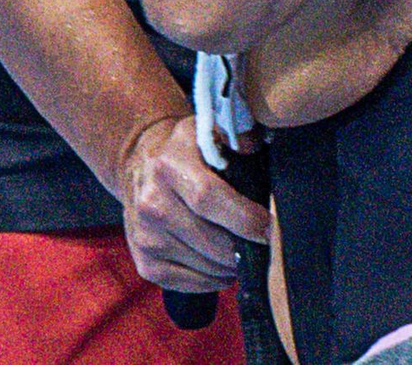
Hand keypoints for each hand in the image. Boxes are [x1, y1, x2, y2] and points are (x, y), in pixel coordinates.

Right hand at [119, 115, 269, 291]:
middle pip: (208, 238)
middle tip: (267, 247)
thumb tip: (255, 145)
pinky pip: (184, 282)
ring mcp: (145, 236)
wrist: (143, 164)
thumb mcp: (209, 129)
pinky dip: (210, 280)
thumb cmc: (189, 149)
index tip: (268, 227)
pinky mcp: (144, 262)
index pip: (208, 198)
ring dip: (230, 266)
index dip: (242, 217)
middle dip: (243, 247)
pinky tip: (225, 269)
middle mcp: (152, 202)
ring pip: (200, 264)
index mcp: (170, 165)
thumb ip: (236, 135)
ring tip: (248, 255)